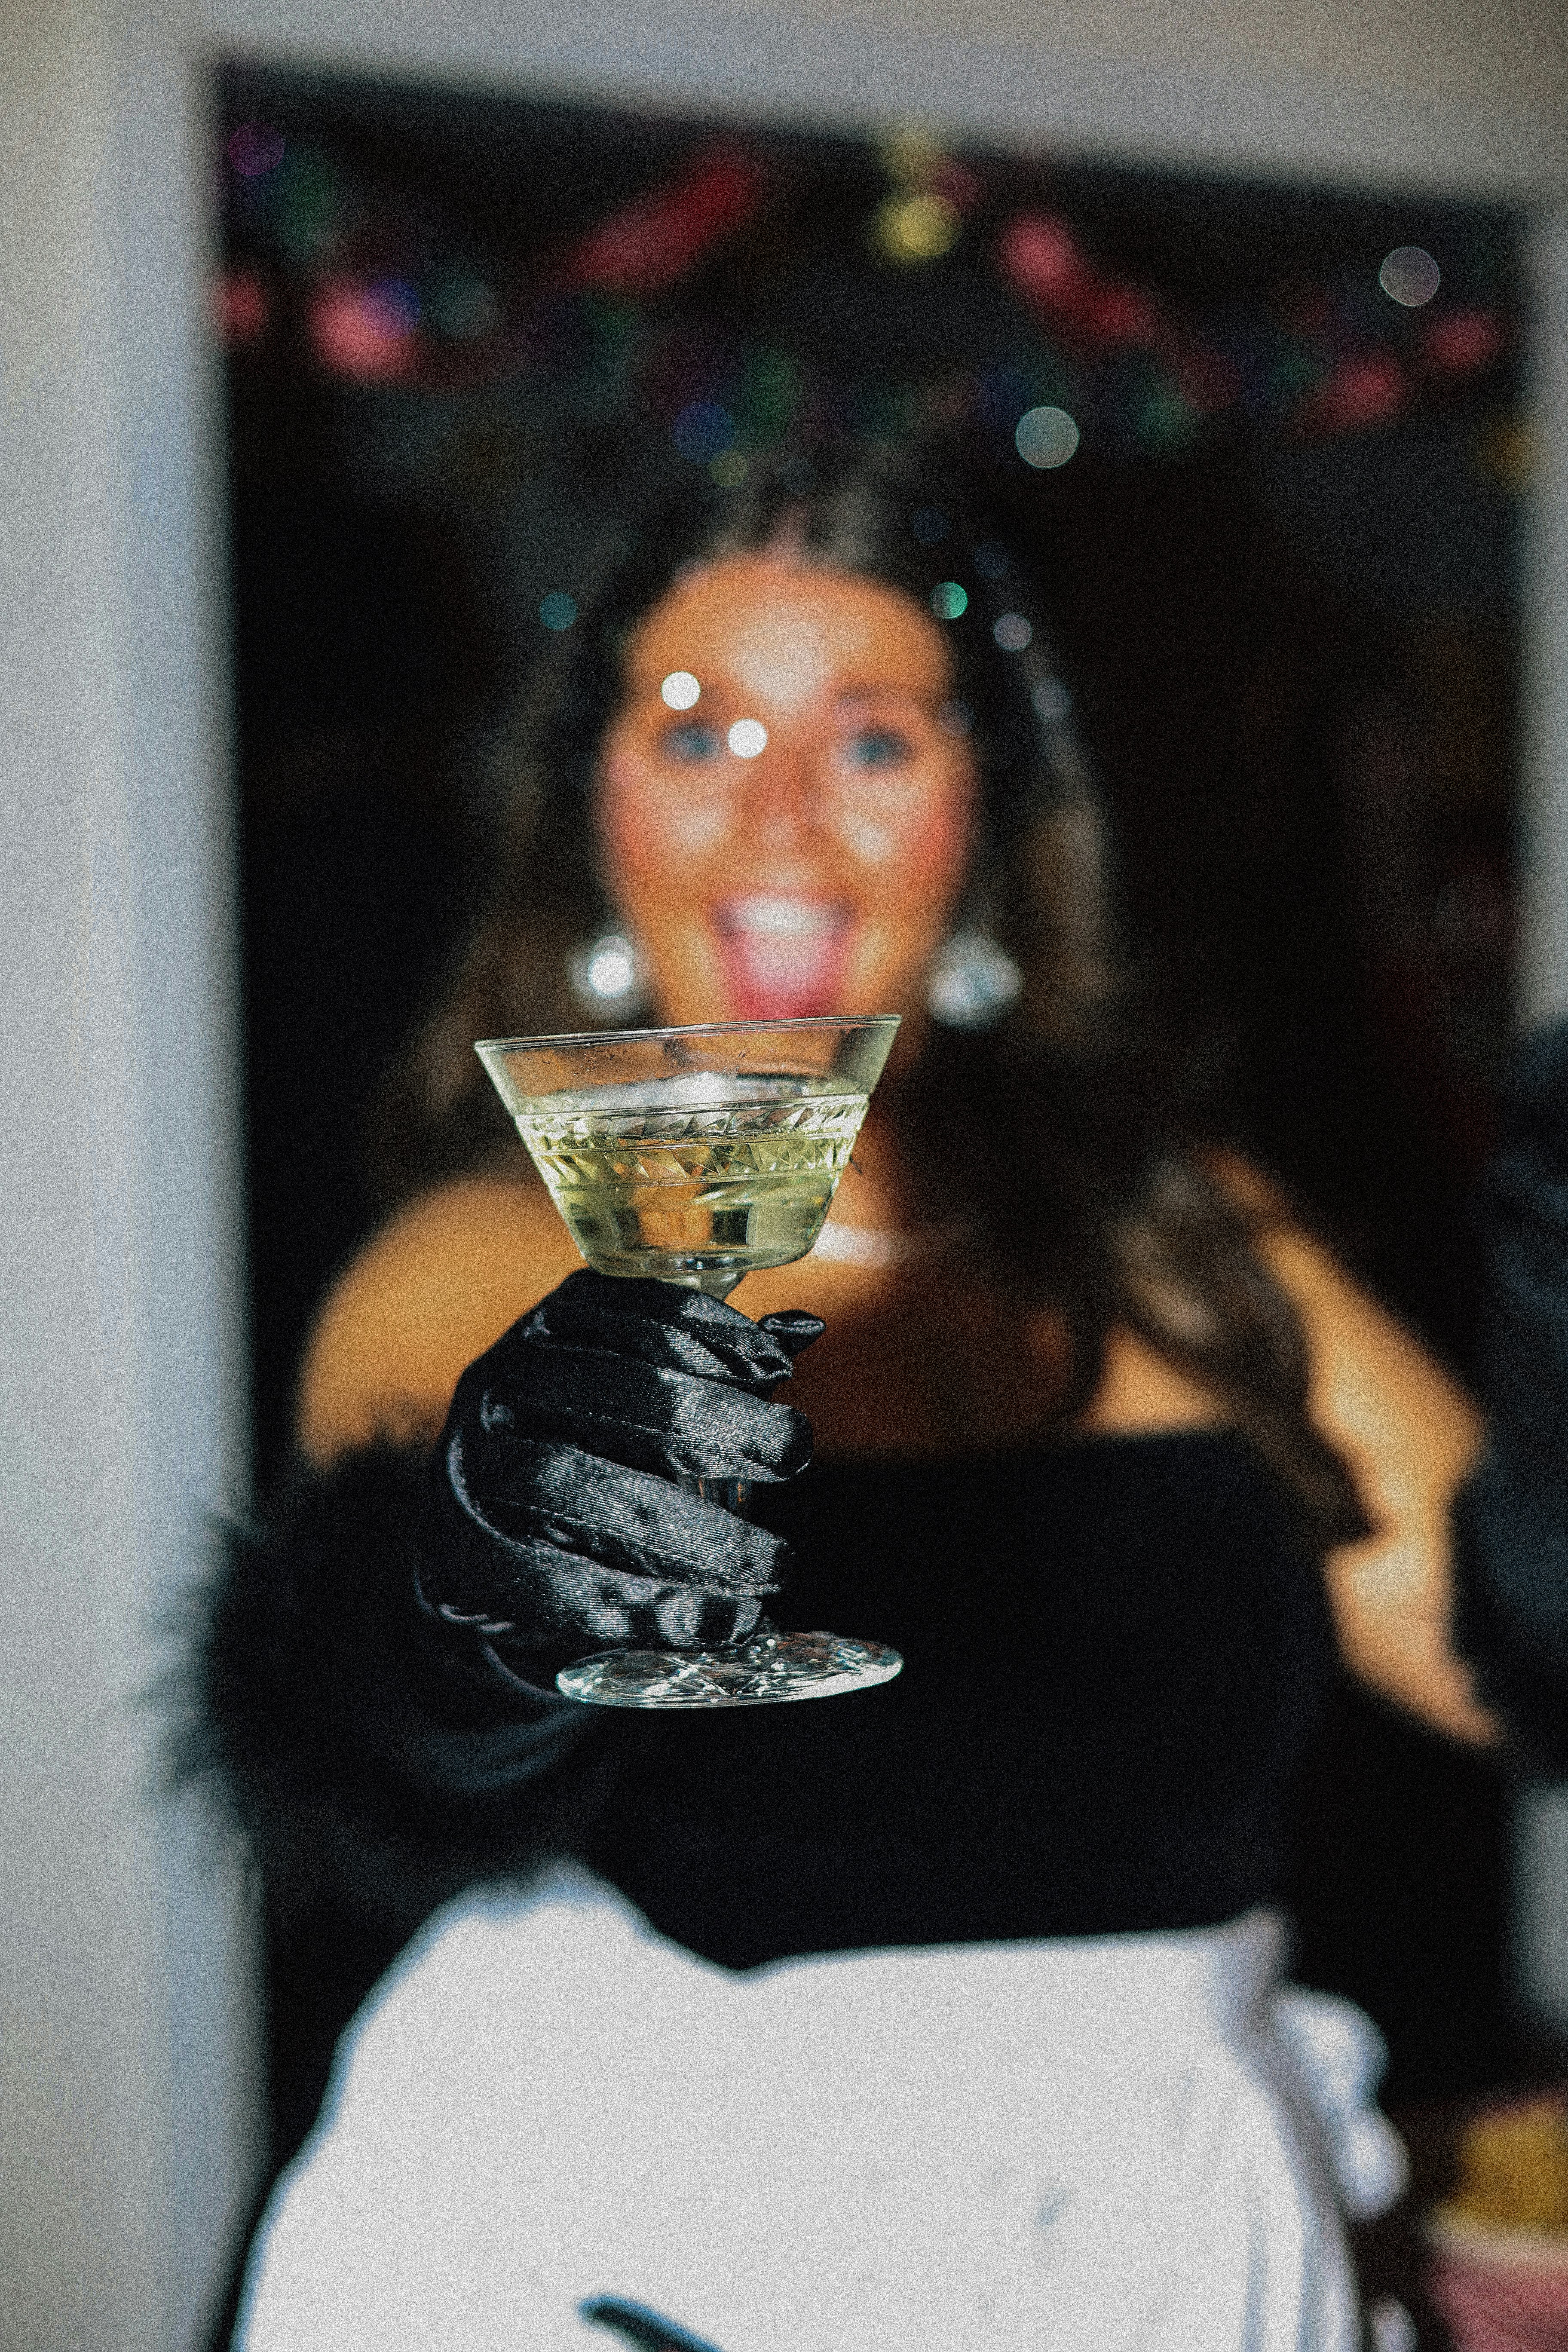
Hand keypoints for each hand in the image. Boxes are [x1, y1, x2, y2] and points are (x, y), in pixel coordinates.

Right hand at [416, 1271, 822, 1668]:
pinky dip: (637, 1605)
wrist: (479, 1557)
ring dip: (687, 1532)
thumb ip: (715, 1372)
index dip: (707, 1333)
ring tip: (769, 1564)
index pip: (630, 1310)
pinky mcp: (453, 1555)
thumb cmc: (589, 1458)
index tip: (778, 1365)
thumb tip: (805, 1328)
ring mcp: (466, 1467)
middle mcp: (498, 1382)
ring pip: (576, 1487)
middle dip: (716, 1423)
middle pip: (616, 1394)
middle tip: (795, 1455)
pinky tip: (711, 1621)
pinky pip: (546, 1580)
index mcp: (549, 1330)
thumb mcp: (642, 1407)